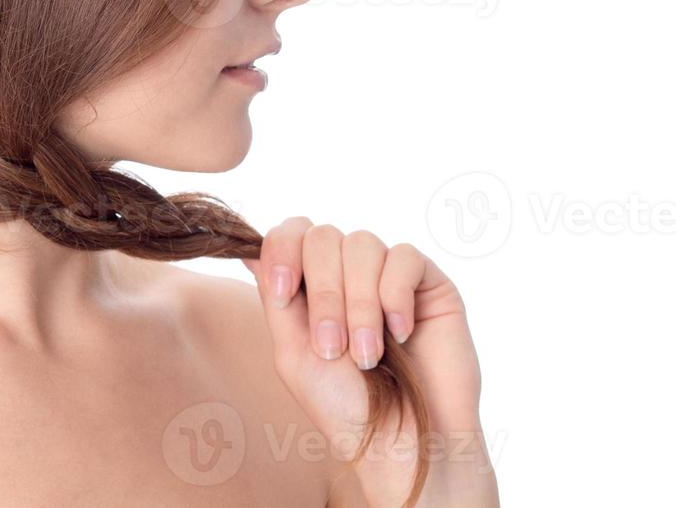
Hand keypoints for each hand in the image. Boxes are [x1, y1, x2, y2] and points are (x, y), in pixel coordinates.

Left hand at [243, 218, 497, 506]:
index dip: (282, 251)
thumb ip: (274, 297)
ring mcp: (388, 274)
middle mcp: (348, 272)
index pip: (291, 233)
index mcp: (311, 285)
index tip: (283, 293)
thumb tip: (247, 250)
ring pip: (362, 245)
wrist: (405, 443)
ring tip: (367, 355)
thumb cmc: (346, 407)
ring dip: (359, 304)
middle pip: (322, 237)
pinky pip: (405, 257)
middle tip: (332, 348)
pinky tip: (402, 333)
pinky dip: (395, 295)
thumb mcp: (293, 352)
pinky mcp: (428, 283)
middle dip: (324, 294)